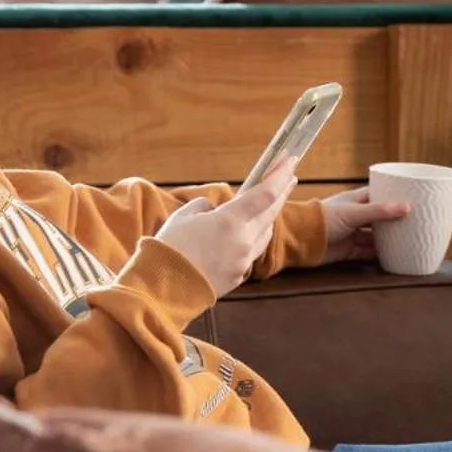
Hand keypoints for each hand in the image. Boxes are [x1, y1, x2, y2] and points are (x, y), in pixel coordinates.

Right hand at [155, 158, 298, 297]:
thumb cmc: (168, 248)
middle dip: (282, 192)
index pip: (266, 194)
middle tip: (290, 175)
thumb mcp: (184, 216)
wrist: (161, 290)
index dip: (280, 176)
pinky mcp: (237, 277)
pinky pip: (251, 252)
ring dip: (268, 216)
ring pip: (264, 234)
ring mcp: (242, 261)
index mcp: (230, 221)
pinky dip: (253, 238)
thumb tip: (215, 211)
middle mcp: (243, 241)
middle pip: (271, 212)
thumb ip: (205, 207)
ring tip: (270, 202)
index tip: (291, 160)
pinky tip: (247, 232)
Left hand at [319, 186, 410, 264]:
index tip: (411, 198)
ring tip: (408, 240)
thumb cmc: (325, 218)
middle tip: (415, 222)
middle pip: (378, 218)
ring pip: (374, 236)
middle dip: (393, 220)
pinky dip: (378, 255)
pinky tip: (393, 256)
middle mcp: (354, 216)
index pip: (377, 194)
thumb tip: (407, 207)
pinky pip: (367, 253)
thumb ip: (380, 211)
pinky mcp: (348, 250)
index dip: (392, 195)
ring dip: (388, 239)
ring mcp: (351, 234)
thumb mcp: (354, 212)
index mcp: (355, 200)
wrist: (301, 240)